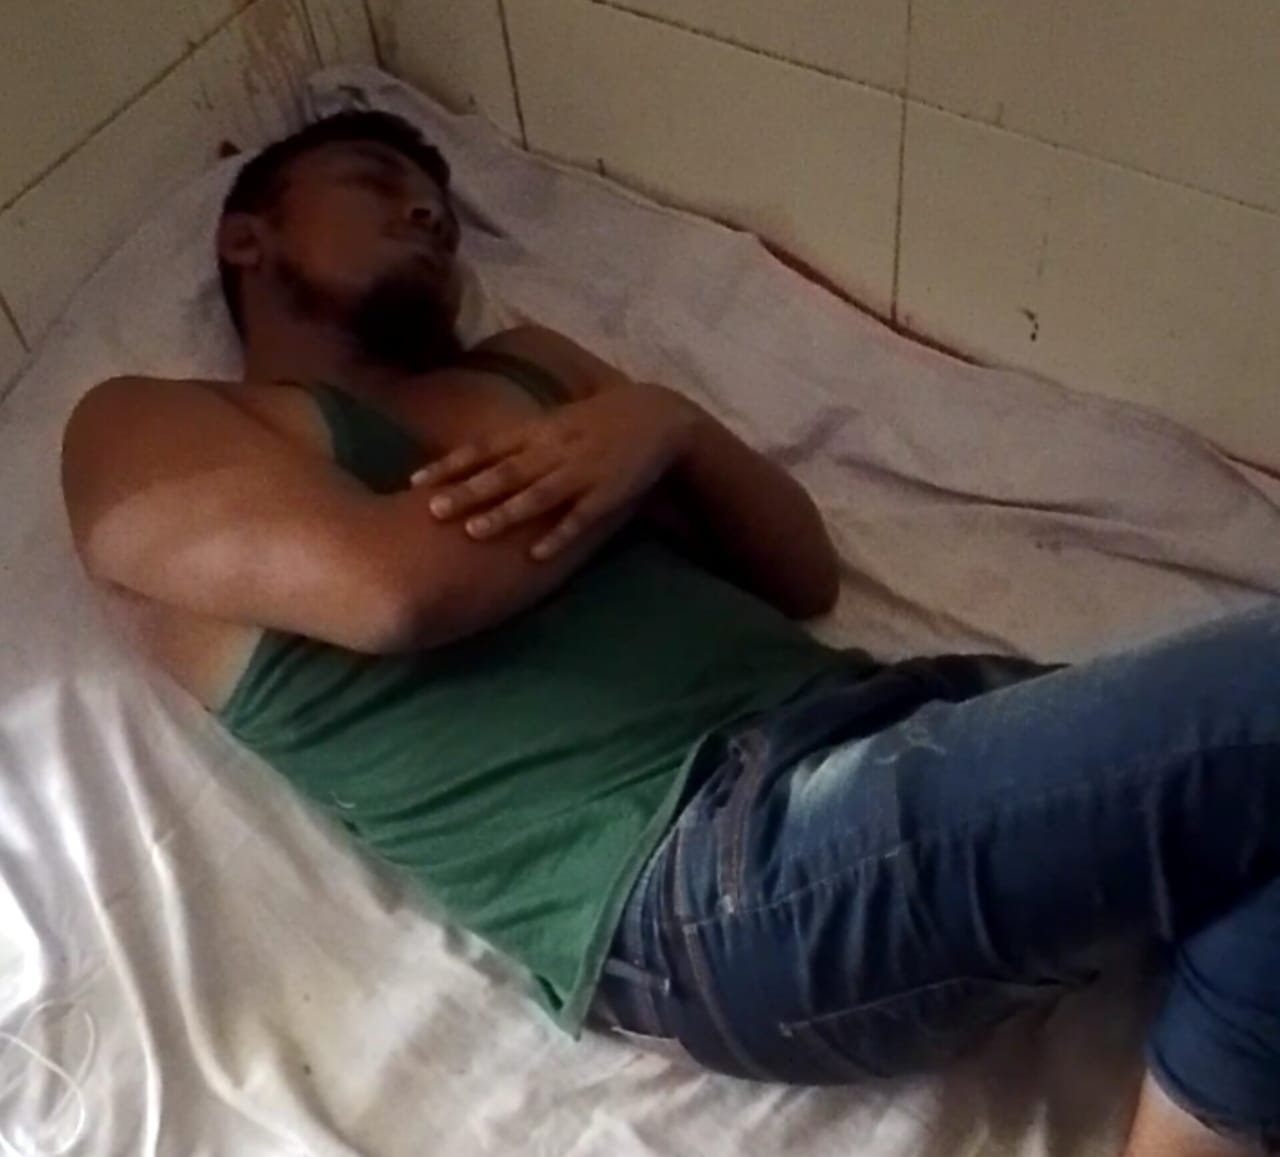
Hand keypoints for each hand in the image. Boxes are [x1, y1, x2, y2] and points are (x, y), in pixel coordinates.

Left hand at [412, 382, 697, 558]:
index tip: (416, 481)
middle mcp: (553, 450)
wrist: (656, 416)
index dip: (450, 464)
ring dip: (506, 513)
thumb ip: (516, 443)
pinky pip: (581, 518)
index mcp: (537, 432)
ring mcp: (581, 472)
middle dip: (468, 491)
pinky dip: (560, 535)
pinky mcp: (608, 493)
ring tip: (474, 532)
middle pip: (503, 473)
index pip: (484, 448)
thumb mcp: (553, 424)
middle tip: (432, 510)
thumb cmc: (596, 423)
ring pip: (538, 494)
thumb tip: (471, 460)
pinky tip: (539, 555)